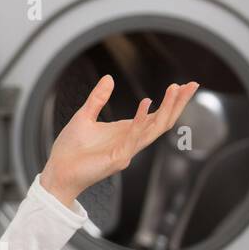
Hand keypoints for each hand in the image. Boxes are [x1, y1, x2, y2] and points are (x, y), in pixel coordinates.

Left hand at [39, 75, 199, 209]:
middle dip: (177, 104)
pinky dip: (141, 120)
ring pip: (154, 129)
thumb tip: (109, 78)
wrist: (57, 170)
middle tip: (190, 85)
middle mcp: (131, 142)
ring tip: (174, 90)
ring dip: (166, 109)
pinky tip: (146, 104)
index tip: (181, 85)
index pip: (156, 116)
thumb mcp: (84, 116)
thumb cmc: (70, 149)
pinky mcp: (118, 158)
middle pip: (163, 122)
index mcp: (126, 132)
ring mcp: (127, 151)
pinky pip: (133, 137)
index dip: (170, 102)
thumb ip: (98, 98)